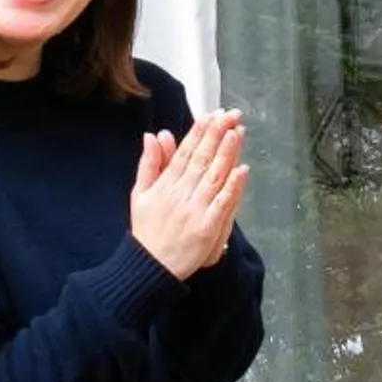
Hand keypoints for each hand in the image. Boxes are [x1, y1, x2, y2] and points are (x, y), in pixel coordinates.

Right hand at [131, 111, 247, 280]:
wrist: (149, 266)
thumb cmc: (146, 230)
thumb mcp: (139, 194)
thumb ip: (149, 164)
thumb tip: (154, 135)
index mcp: (165, 184)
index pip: (186, 152)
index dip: (200, 132)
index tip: (212, 115)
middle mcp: (181, 193)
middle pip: (202, 159)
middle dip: (217, 135)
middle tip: (231, 115)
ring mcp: (195, 210)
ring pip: (214, 176)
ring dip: (227, 153)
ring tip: (237, 132)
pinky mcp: (207, 228)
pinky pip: (222, 204)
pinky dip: (232, 187)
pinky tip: (241, 170)